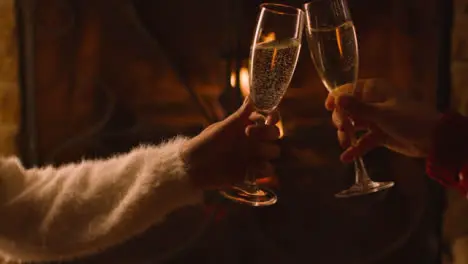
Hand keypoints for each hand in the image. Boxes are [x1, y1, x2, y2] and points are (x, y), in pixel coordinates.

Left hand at [181, 97, 280, 188]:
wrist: (194, 167)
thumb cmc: (205, 144)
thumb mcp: (222, 128)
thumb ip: (240, 116)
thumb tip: (252, 98)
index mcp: (247, 125)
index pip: (268, 117)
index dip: (273, 116)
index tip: (269, 116)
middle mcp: (253, 139)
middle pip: (274, 133)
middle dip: (267, 132)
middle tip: (248, 133)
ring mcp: (254, 155)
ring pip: (273, 151)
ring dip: (266, 150)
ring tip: (251, 151)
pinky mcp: (252, 172)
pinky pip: (268, 170)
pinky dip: (264, 168)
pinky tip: (253, 167)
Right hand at [325, 79, 440, 162]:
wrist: (433, 140)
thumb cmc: (410, 119)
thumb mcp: (382, 114)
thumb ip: (358, 108)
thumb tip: (337, 101)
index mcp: (374, 90)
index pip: (348, 88)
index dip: (336, 97)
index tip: (328, 108)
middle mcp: (373, 102)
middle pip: (347, 109)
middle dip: (341, 119)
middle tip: (343, 129)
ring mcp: (376, 119)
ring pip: (353, 125)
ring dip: (346, 135)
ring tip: (345, 145)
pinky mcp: (379, 135)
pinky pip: (362, 141)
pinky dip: (355, 149)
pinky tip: (346, 158)